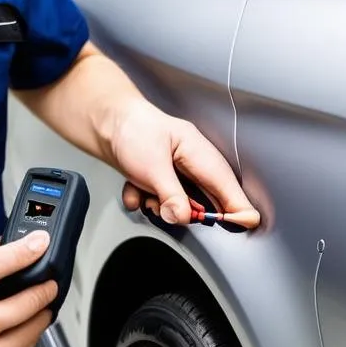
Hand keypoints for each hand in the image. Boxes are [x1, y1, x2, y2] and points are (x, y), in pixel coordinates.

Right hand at [0, 231, 57, 346]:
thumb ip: (6, 254)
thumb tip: (38, 244)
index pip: (31, 298)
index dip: (45, 283)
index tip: (50, 277)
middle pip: (35, 324)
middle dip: (42, 305)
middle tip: (42, 291)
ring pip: (29, 345)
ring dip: (33, 326)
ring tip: (27, 309)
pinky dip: (18, 343)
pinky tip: (11, 329)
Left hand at [111, 100, 260, 229]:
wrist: (103, 120)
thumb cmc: (131, 130)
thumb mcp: (153, 167)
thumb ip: (171, 195)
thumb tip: (183, 217)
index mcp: (199, 152)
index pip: (229, 186)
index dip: (239, 208)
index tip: (243, 226)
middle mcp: (192, 161)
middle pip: (207, 199)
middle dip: (187, 211)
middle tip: (171, 211)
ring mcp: (175, 170)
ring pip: (180, 203)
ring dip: (161, 206)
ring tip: (147, 197)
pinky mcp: (159, 177)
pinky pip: (158, 199)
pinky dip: (144, 199)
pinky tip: (133, 190)